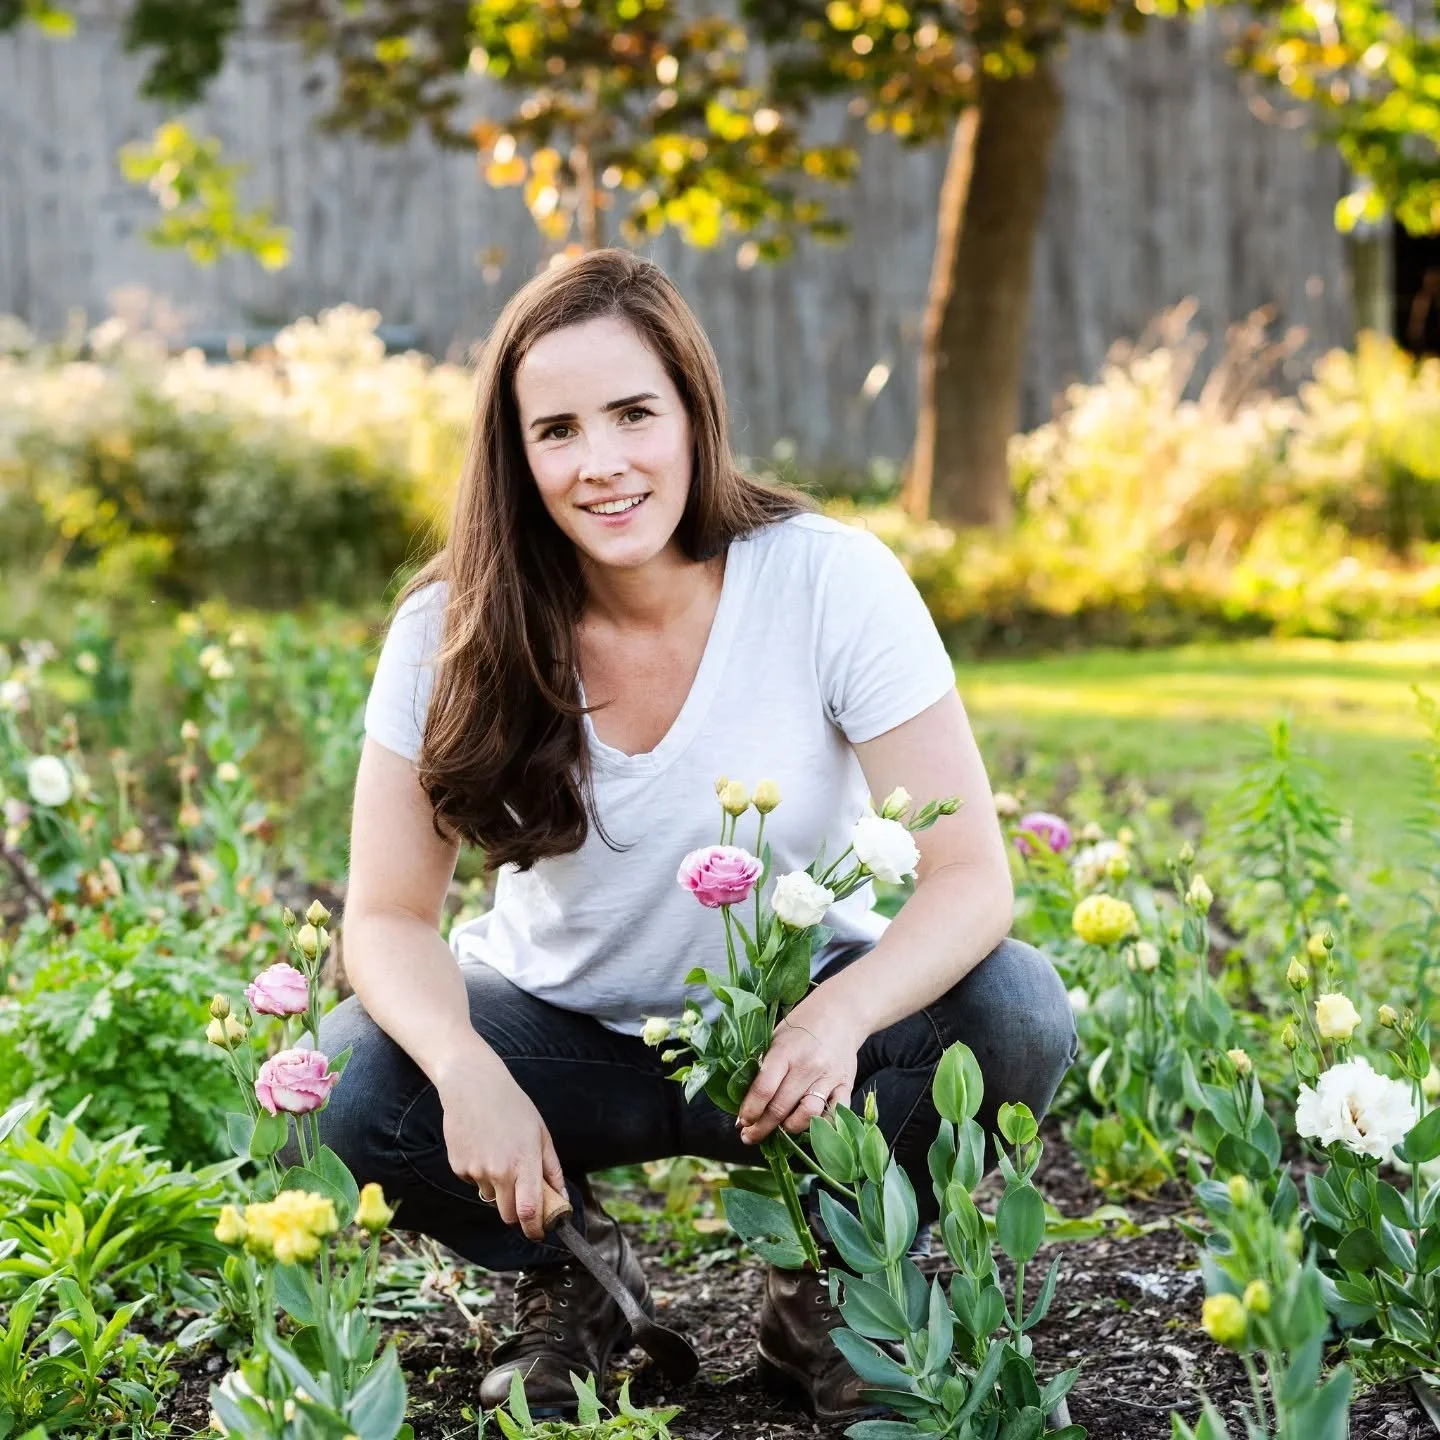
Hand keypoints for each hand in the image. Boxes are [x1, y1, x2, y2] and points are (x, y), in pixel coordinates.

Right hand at [434, 1043, 566, 1242]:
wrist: (472, 1085)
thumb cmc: (513, 1106)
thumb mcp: (541, 1134)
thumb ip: (552, 1170)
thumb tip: (562, 1199)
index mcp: (524, 1162)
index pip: (530, 1212)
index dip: (536, 1228)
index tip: (540, 1231)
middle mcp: (499, 1171)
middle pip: (508, 1215)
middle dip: (517, 1211)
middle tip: (522, 1191)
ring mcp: (476, 1171)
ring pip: (491, 1196)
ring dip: (498, 1187)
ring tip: (499, 1152)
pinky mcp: (458, 1168)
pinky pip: (474, 1182)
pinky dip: (480, 1173)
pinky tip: (483, 1146)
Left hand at [736, 990, 863, 1145]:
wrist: (842, 1013)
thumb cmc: (802, 1026)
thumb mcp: (776, 1038)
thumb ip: (763, 1067)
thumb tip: (745, 1101)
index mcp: (785, 1051)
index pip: (763, 1090)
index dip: (749, 1111)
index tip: (741, 1122)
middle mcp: (808, 1066)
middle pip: (780, 1108)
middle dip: (761, 1128)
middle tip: (749, 1136)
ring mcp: (829, 1077)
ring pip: (807, 1116)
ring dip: (789, 1129)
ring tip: (779, 1129)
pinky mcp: (846, 1085)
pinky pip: (833, 1116)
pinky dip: (820, 1126)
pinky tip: (807, 1125)